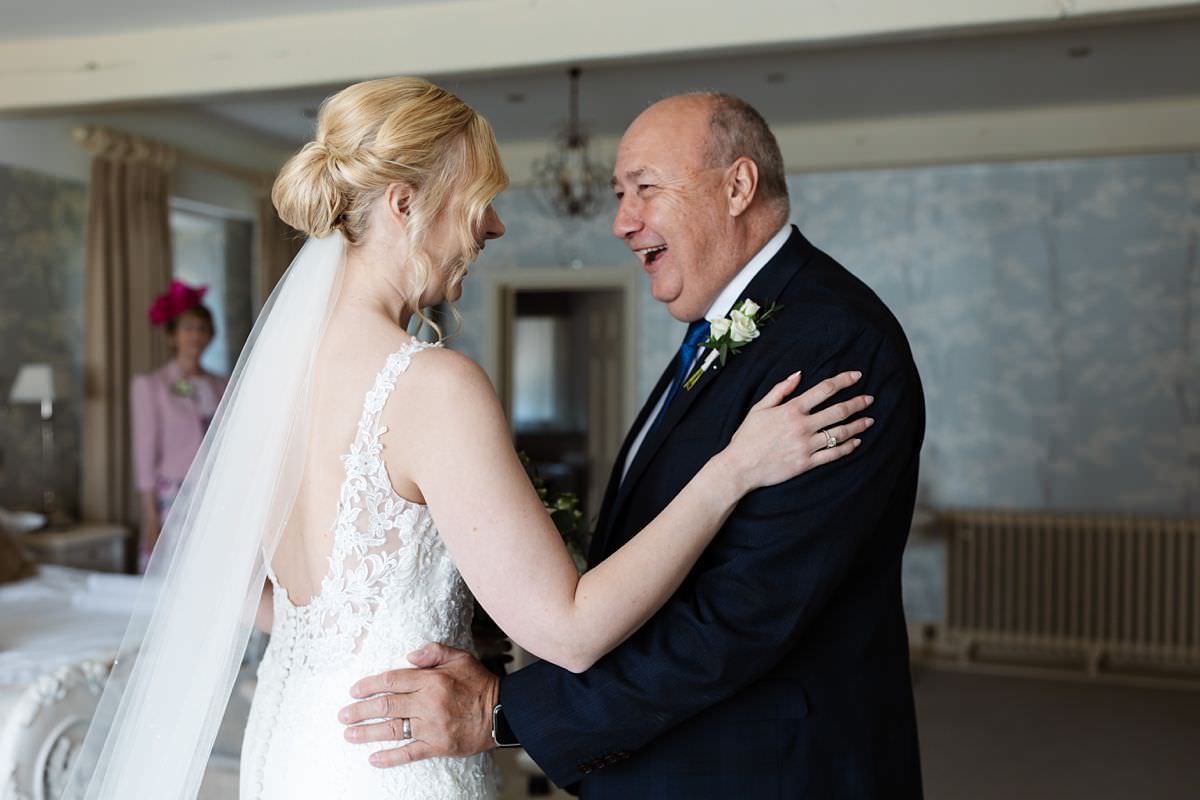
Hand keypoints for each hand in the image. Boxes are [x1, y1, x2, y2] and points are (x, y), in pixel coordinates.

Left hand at [339, 643, 499, 767]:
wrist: (501, 712)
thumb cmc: (478, 683)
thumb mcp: (460, 657)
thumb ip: (433, 652)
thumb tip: (408, 655)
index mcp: (431, 680)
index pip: (392, 680)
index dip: (369, 685)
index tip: (354, 691)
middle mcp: (427, 703)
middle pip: (386, 706)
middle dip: (360, 710)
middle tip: (342, 715)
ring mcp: (431, 727)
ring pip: (392, 730)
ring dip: (367, 733)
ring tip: (348, 734)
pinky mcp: (437, 746)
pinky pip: (409, 753)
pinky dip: (390, 757)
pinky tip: (373, 759)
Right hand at [722, 370, 873, 491]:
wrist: (740, 466)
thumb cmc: (747, 437)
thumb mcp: (759, 408)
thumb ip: (780, 390)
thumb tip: (798, 374)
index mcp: (791, 409)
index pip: (824, 390)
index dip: (843, 381)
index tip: (857, 376)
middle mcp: (802, 426)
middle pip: (838, 411)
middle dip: (857, 403)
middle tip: (870, 399)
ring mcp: (806, 445)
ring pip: (840, 433)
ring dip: (858, 425)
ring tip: (869, 420)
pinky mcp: (807, 463)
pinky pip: (833, 454)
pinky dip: (847, 447)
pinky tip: (856, 442)